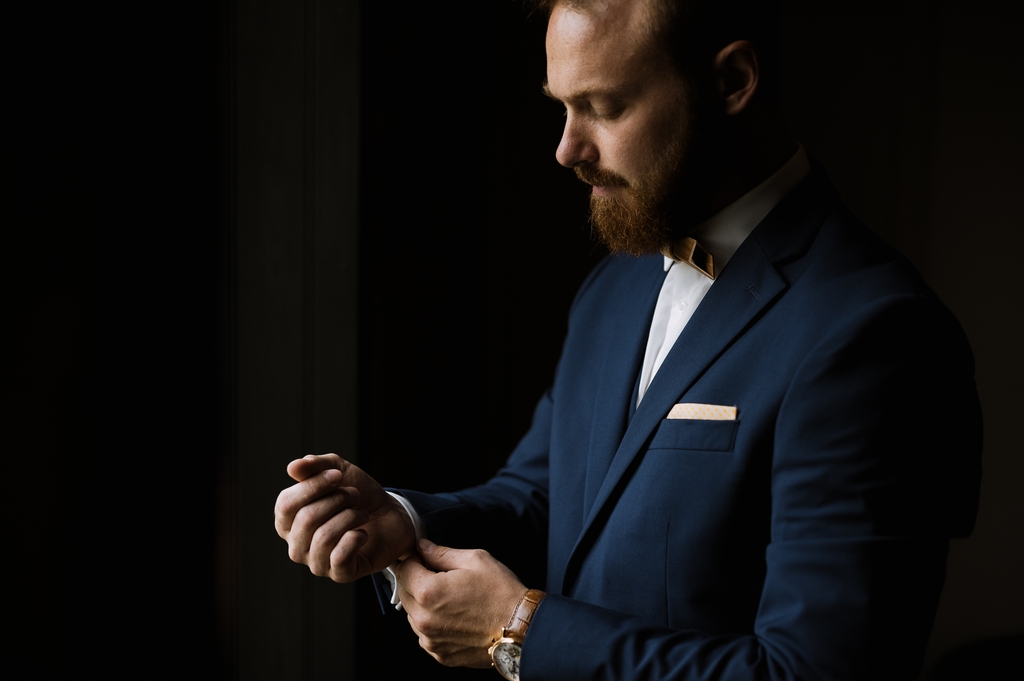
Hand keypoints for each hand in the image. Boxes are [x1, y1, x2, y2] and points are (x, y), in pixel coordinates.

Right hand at [274, 453, 415, 581]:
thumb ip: (314, 465)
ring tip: (361, 513)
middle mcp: (296, 546)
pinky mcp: (340, 574)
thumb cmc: (358, 494)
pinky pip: (340, 557)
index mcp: (288, 522)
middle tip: (354, 495)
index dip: (313, 486)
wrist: (390, 515)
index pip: (286, 504)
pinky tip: (363, 533)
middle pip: (306, 519)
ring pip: (324, 537)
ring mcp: (317, 563)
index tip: (338, 475)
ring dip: (349, 516)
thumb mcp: (338, 470)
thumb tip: (293, 467)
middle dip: (337, 500)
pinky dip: (356, 537)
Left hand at [394, 539, 526, 667]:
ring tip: (451, 597)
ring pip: (413, 615)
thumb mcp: (475, 560)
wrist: (521, 629)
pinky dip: (433, 623)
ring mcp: (430, 640)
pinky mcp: (440, 654)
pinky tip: (454, 615)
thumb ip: (442, 553)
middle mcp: (423, 619)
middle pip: (404, 593)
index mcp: (429, 592)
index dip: (414, 560)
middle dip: (416, 581)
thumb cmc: (501, 593)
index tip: (424, 558)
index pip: (403, 570)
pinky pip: (425, 634)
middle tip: (440, 575)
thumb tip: (422, 547)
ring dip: (423, 604)